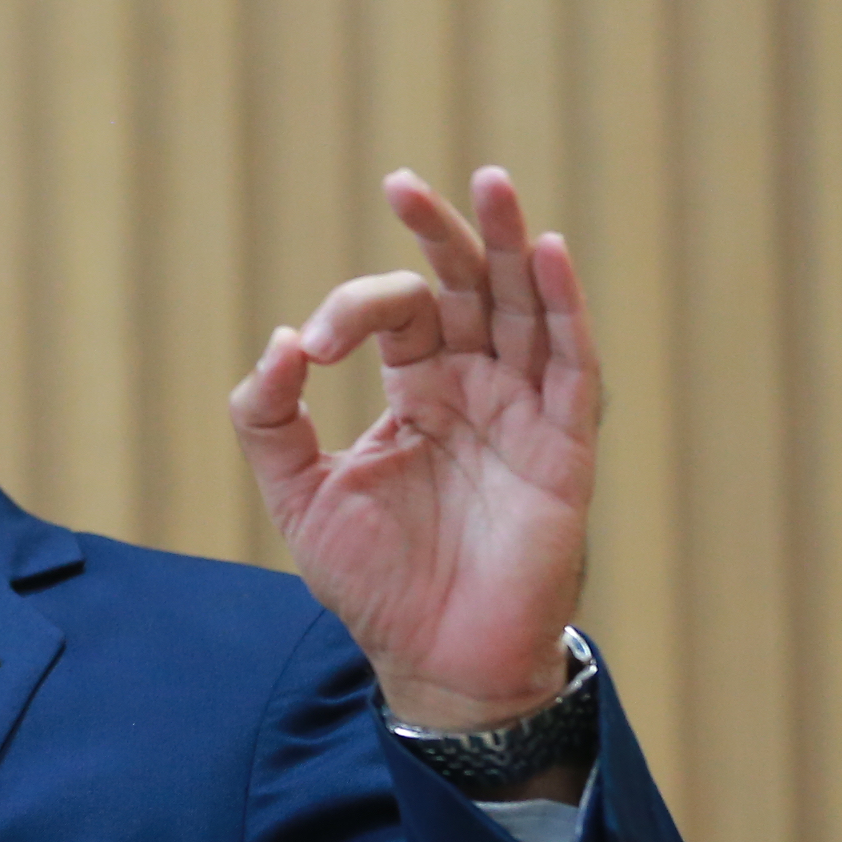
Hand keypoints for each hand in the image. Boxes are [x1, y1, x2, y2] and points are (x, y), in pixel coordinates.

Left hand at [228, 167, 595, 730]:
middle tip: (404, 182)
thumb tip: (280, 343)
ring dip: (511, 245)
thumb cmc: (374, 582)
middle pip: (470, 287)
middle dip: (444, 232)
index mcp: (418, 392)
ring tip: (492, 181)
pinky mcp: (564, 450)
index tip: (310, 351)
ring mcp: (525, 414)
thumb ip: (268, 421)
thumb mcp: (298, 496)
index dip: (351, 311)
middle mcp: (477, 389)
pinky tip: (547, 255)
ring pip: (527, 308)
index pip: (396, 314)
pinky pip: (572, 367)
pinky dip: (564, 309)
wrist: (433, 659)